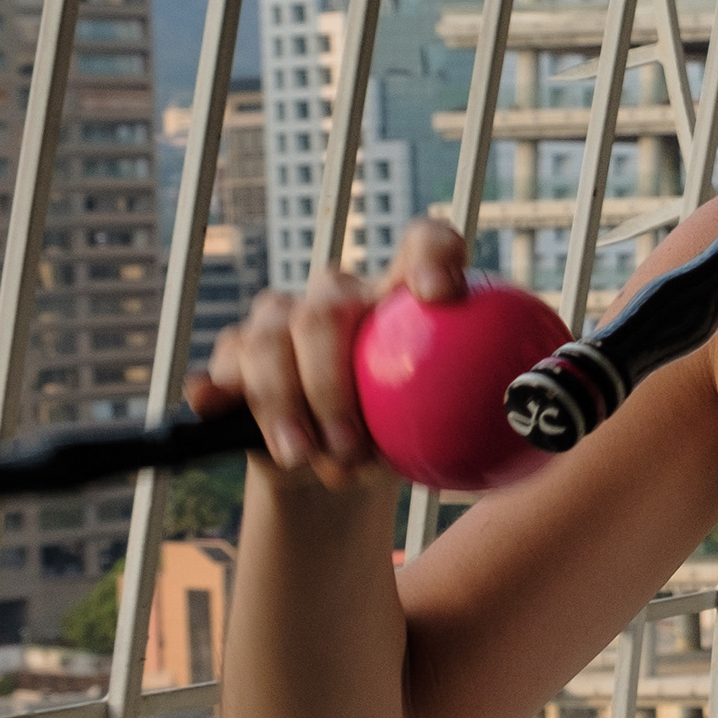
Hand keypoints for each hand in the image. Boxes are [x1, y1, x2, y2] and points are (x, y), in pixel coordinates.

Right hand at [191, 216, 468, 492]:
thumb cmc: (401, 442)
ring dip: (285, 405)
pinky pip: (224, 362)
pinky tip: (213, 403)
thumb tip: (504, 425)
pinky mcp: (237, 356)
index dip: (433, 255)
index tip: (439, 295)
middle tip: (351, 450)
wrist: (338, 472)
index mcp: (402, 299)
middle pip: (326, 310)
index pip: (426, 245)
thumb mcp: (443, 437)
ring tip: (306, 457)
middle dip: (331, 385)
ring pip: (269, 338)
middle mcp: (340, 298)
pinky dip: (218, 386)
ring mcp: (283, 322)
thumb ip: (467, 426)